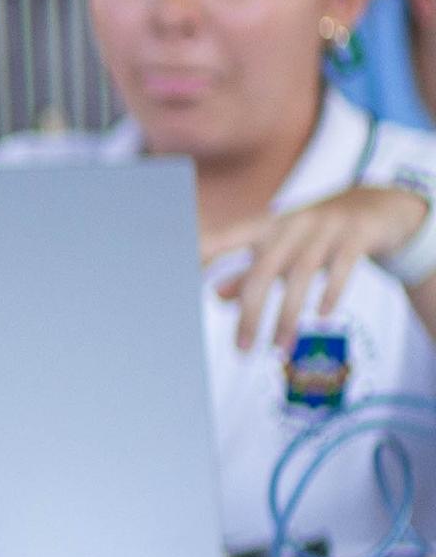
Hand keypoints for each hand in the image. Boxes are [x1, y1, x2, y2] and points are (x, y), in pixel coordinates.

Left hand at [208, 184, 426, 348]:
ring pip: (300, 275)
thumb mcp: (281, 249)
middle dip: (250, 314)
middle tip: (241, 351)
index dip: (202, 256)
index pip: (224, 238)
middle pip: (262, 272)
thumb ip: (249, 271)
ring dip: (287, 316)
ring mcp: (325, 227)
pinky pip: (341, 266)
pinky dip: (329, 292)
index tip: (179, 278)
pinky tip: (322, 317)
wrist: (377, 206)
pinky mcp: (357, 235)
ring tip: (279, 348)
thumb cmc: (314, 233)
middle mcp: (291, 224)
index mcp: (265, 226)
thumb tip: (215, 295)